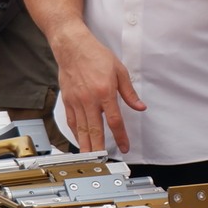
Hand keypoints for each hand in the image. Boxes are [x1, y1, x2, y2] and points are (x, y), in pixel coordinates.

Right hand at [52, 24, 145, 152]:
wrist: (72, 47)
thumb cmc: (95, 55)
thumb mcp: (120, 71)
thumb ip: (129, 92)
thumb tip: (140, 107)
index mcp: (105, 92)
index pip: (114, 121)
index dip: (121, 136)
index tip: (125, 147)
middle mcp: (89, 100)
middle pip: (95, 130)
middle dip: (99, 148)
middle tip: (103, 161)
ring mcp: (76, 101)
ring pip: (81, 129)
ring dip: (86, 145)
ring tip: (90, 158)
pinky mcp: (67, 100)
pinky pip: (71, 121)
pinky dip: (76, 133)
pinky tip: (80, 140)